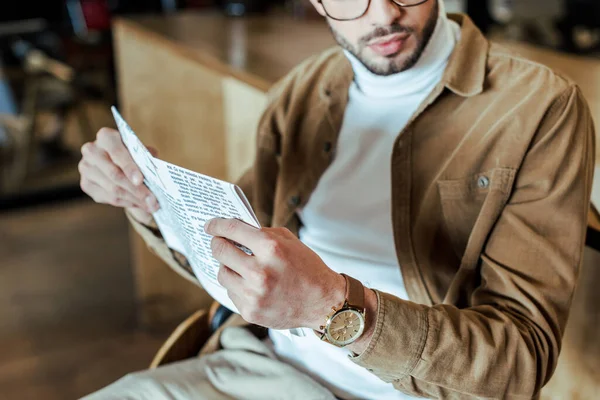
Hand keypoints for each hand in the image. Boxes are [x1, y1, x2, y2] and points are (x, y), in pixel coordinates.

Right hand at [79, 127, 159, 224]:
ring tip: (151, 205)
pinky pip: (108, 197)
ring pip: (112, 189)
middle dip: (136, 189)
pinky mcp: (86, 184)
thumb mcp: (141, 152)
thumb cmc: (133, 154)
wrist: (119, 161)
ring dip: (134, 199)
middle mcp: (91, 150)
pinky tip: (140, 204)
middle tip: (152, 200)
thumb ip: (146, 159)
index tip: (140, 180)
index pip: (116, 151)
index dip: (129, 167)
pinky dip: (127, 202)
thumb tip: (155, 175)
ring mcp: (85, 168)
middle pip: (114, 174)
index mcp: (106, 136)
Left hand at [204, 218, 345, 329]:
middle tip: (220, 242)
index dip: (217, 225)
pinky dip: (237, 286)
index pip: (232, 230)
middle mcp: (259, 271)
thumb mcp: (290, 241)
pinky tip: (250, 285)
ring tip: (239, 266)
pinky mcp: (250, 311)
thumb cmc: (307, 269)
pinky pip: (231, 293)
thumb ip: (262, 233)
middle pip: (220, 251)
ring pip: (223, 273)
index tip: (211, 226)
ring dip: (228, 266)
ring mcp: (253, 294)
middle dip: (218, 244)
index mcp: (270, 248)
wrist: (323, 303)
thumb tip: (235, 230)